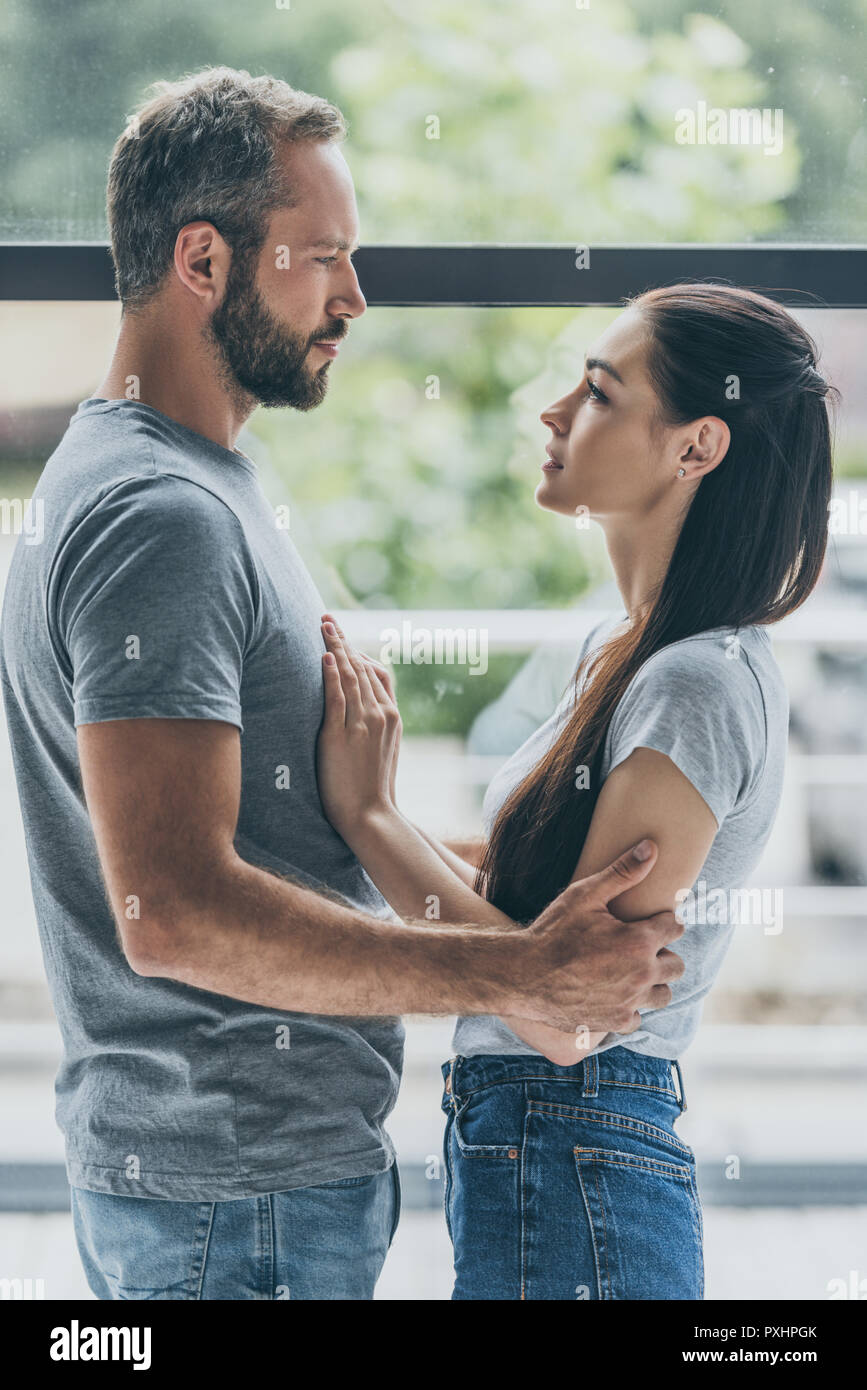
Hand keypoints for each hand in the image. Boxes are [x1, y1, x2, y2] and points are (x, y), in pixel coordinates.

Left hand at [316, 613, 402, 836]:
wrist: (370, 814)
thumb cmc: (373, 787)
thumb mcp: (384, 750)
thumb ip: (377, 726)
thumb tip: (365, 710)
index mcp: (392, 716)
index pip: (376, 672)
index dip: (358, 651)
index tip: (342, 637)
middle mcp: (380, 714)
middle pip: (361, 667)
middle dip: (343, 641)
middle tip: (326, 619)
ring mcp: (362, 724)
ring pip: (349, 677)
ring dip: (335, 648)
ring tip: (322, 627)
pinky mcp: (340, 735)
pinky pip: (336, 698)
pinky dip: (331, 675)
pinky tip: (323, 657)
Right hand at [514, 840, 684, 1033]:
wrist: (522, 976)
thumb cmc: (552, 931)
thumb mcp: (584, 895)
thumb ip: (622, 872)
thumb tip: (651, 847)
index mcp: (639, 941)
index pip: (675, 928)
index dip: (663, 921)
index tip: (650, 921)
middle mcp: (641, 975)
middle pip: (677, 965)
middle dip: (663, 954)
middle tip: (639, 947)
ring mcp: (629, 1002)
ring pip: (663, 995)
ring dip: (652, 983)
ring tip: (631, 971)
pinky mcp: (615, 1022)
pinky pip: (637, 1017)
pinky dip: (629, 1006)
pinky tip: (612, 993)